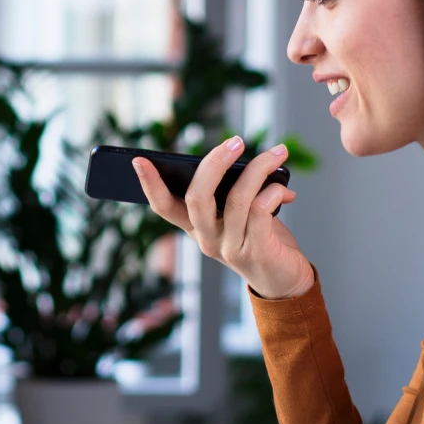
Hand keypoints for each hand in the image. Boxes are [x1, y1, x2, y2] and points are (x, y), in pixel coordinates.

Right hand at [133, 137, 315, 299]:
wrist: (284, 281)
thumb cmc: (261, 241)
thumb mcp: (240, 215)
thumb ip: (238, 191)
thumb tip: (254, 161)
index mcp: (196, 227)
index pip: (164, 207)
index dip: (150, 184)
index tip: (139, 160)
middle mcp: (207, 238)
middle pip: (196, 198)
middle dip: (214, 164)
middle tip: (236, 142)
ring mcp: (229, 247)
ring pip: (235, 199)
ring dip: (258, 169)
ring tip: (277, 152)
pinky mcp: (255, 252)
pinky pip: (260, 211)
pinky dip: (273, 191)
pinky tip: (283, 188)